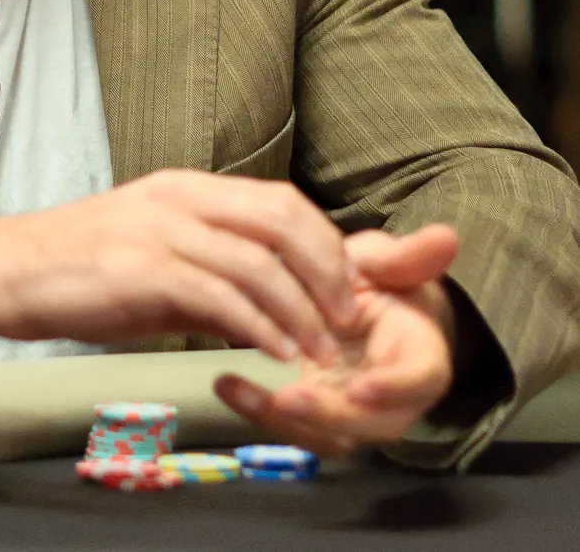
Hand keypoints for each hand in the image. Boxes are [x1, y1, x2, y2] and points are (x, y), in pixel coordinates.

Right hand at [0, 170, 358, 364]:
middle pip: (280, 218)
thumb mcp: (153, 263)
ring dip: (301, 310)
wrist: (4, 269)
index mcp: (186, 188)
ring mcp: (159, 228)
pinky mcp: (141, 267)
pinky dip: (259, 327)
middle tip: (347, 319)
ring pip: (257, 259)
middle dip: (327, 270)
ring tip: (321, 351)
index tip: (345, 290)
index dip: (323, 243)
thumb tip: (267, 316)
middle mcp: (179, 197)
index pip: (278, 200)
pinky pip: (219, 294)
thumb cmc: (77, 270)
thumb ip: (211, 280)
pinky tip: (275, 354)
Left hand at [215, 223, 457, 456]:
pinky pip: (293, 425)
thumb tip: (446, 236)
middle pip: (372, 423)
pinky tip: (225, 384)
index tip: (361, 386)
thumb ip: (407, 256)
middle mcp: (391, 395)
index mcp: (418, 354)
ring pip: (328, 435)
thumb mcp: (386, 260)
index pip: (421, 380)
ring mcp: (352, 410)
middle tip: (286, 398)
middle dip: (329, 414)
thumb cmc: (380, 281)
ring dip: (283, 421)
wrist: (358, 303)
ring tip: (238, 390)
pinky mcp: (317, 413)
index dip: (395, 388)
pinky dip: (258, 410)